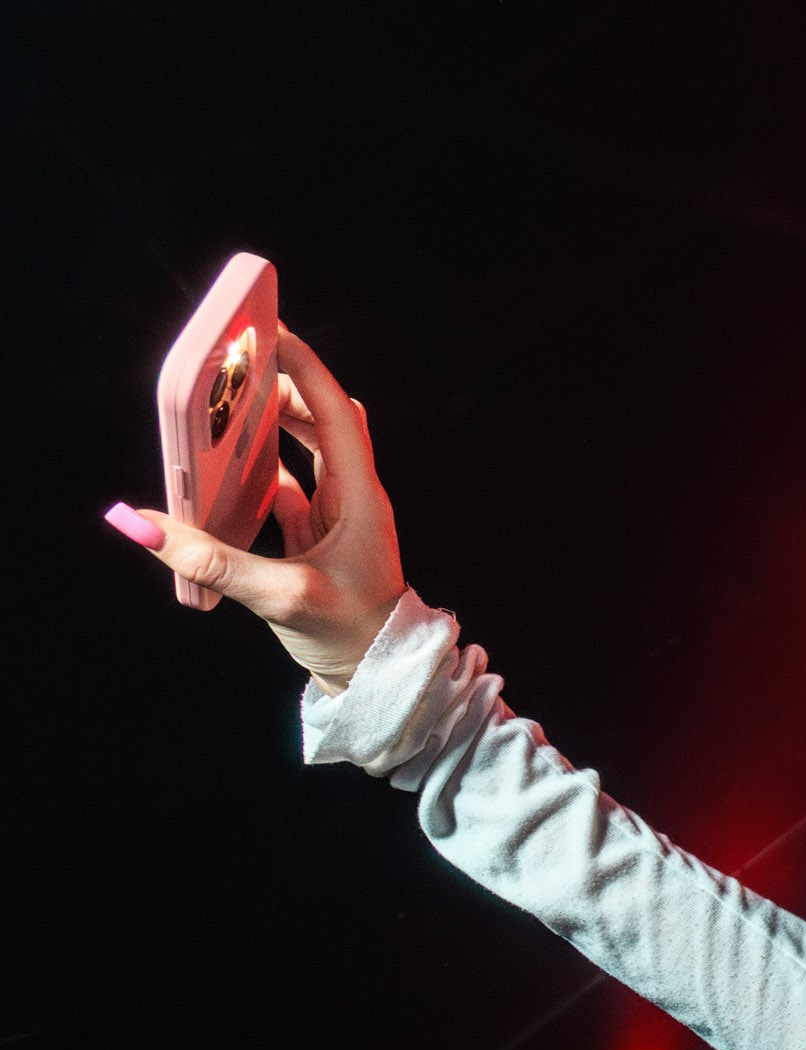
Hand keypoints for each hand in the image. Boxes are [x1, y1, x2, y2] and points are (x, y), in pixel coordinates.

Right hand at [105, 329, 405, 690]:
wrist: (381, 679)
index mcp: (362, 500)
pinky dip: (258, 470)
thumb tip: (143, 525)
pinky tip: (225, 467)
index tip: (272, 333)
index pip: (338, 416)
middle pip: (325, 420)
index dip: (307, 370)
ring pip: (307, 450)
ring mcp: (337, 516)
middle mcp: (354, 499)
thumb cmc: (352, 638)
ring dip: (271, 424)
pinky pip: (288, 487)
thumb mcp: (281, 597)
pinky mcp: (318, 536)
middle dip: (285, 385)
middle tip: (241, 362)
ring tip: (228, 403)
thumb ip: (211, 560)